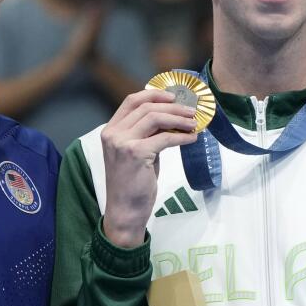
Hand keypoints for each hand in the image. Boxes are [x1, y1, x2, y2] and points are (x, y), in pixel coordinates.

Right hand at [100, 89, 197, 246]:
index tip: (173, 96)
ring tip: (194, 122)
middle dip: (173, 106)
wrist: (125, 211)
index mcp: (110, 130)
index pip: (131, 101)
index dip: (154, 94)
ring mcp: (122, 143)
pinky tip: (192, 138)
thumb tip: (173, 119)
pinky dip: (181, 136)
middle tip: (191, 110)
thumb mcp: (136, 153)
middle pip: (146, 107)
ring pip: (155, 118)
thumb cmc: (132, 184)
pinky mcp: (135, 153)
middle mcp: (113, 133)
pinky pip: (165, 138)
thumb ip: (147, 134)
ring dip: (179, 118)